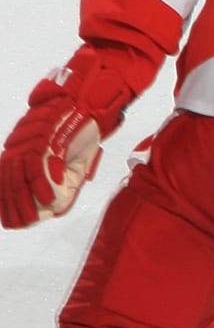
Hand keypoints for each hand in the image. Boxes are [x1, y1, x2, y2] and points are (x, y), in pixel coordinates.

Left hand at [0, 48, 135, 228]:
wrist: (91, 103)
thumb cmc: (80, 130)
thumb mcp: (68, 160)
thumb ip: (59, 178)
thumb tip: (53, 206)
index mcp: (20, 150)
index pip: (6, 181)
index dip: (7, 203)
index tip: (13, 221)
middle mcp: (19, 146)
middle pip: (8, 181)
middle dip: (14, 206)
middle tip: (22, 224)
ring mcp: (29, 142)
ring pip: (19, 176)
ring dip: (27, 201)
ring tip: (35, 218)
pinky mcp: (43, 138)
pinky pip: (37, 166)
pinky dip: (43, 185)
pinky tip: (50, 201)